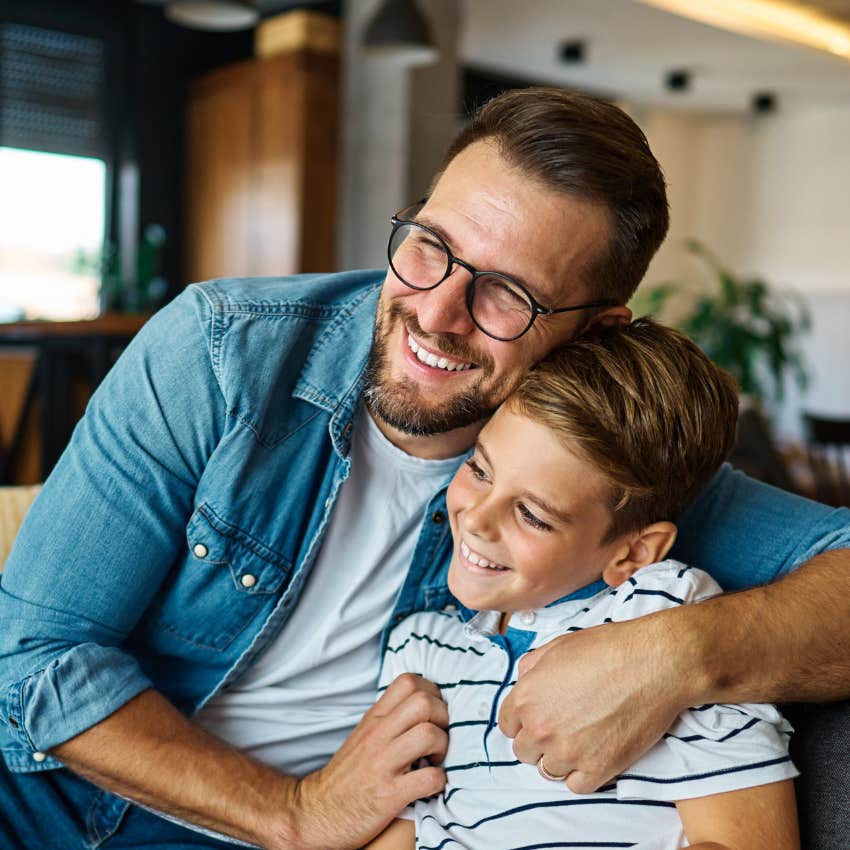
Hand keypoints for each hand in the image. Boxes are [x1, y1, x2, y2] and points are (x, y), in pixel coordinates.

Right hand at [284, 674, 447, 849]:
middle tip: (440, 735)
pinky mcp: (389, 795)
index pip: (408, 681)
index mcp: (374, 718)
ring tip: (436, 759)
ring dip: (443, 747)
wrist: (317, 813)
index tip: (434, 712)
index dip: (431, 692)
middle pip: (423, 703)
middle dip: (444, 717)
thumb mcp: (364, 733)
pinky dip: (439, 781)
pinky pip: (429, 779)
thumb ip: (390, 716)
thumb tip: (424, 703)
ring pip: (429, 735)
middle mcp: (378, 736)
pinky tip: (431, 784)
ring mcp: (383, 765)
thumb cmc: (348, 774)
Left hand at [498, 613, 696, 793]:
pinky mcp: (598, 769)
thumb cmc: (607, 649)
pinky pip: (576, 786)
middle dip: (538, 740)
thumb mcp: (557, 647)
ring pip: (548, 771)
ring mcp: (568, 752)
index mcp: (526, 697)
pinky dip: (582, 774)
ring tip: (579, 739)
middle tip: (560, 727)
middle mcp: (540, 728)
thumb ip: (532, 667)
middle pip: (524, 751)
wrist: (652, 664)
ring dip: (559, 758)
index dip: (522, 720)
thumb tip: (525, 681)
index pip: (507, 725)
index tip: (537, 717)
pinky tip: (592, 754)